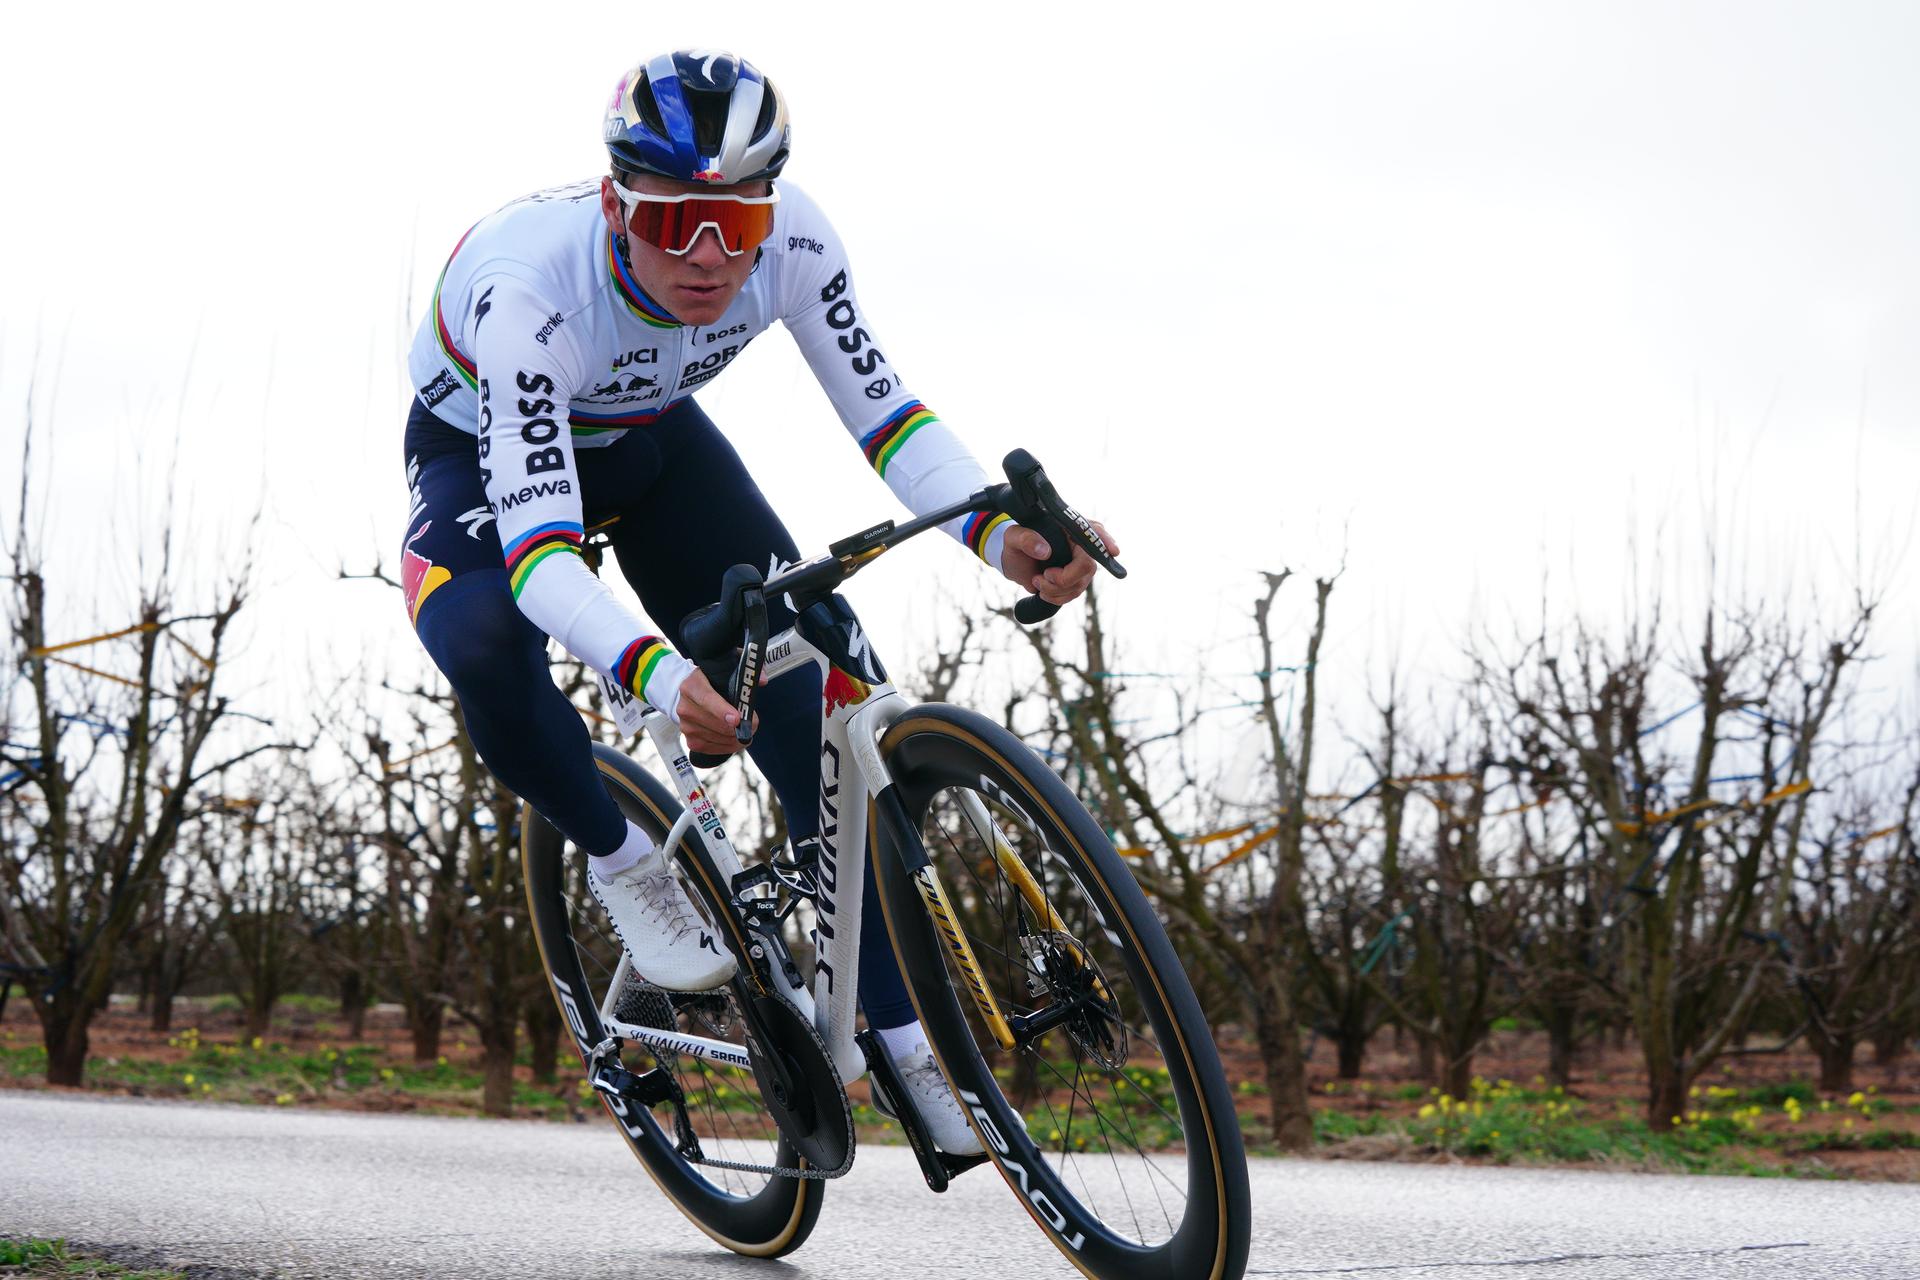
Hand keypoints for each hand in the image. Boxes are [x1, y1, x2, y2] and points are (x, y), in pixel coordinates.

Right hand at [676, 670, 754, 755]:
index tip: (737, 719)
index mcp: (692, 685)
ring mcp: (686, 725)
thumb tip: (762, 680)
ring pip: (716, 737)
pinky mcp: (691, 740)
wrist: (693, 695)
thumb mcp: (728, 669)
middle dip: (737, 727)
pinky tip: (736, 740)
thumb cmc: (714, 682)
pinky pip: (713, 749)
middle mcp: (685, 706)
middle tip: (753, 724)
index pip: (706, 699)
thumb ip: (746, 671)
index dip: (722, 710)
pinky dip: (728, 746)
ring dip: (735, 737)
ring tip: (746, 731)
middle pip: (713, 723)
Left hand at [999, 522, 1118, 607]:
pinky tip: (1043, 591)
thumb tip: (1045, 551)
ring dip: (1055, 590)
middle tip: (1044, 576)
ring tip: (1037, 581)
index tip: (1113, 551)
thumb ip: (1025, 539)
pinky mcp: (1076, 580)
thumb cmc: (1015, 543)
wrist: (1014, 562)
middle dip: (1064, 578)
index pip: (1094, 531)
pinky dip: (1056, 598)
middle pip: (1087, 566)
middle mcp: (1081, 545)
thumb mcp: (1012, 537)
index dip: (1106, 542)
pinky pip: (1073, 594)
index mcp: (1069, 527)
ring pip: (1080, 585)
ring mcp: (1081, 564)